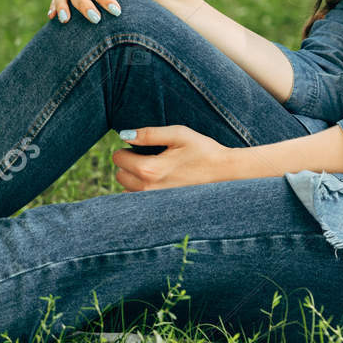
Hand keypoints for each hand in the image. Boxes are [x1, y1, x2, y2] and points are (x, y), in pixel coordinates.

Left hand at [112, 125, 235, 190]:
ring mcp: (154, 201)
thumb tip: (125, 135)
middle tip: (150, 156)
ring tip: (155, 169)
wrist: (225, 173)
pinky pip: (138, 201)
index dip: (127, 148)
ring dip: (134, 179)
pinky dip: (141, 191)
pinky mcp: (161, 208)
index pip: (118, 158)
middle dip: (129, 164)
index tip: (141, 146)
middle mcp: (148, 189)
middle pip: (119, 175)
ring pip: (127, 190)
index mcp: (150, 169)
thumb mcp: (178, 134)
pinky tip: (158, 182)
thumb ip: (149, 134)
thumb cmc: (203, 150)